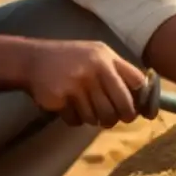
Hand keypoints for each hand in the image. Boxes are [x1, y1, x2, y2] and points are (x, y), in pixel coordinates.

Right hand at [26, 40, 146, 127]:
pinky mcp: (61, 98)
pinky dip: (75, 119)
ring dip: (93, 118)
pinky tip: (68, 106)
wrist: (32, 59)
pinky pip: (77, 121)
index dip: (141, 100)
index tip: (141, 110)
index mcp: (106, 57)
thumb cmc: (70, 59)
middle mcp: (95, 68)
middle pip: (122, 107)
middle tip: (113, 119)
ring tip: (84, 106)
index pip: (137, 82)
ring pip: (99, 118)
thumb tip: (143, 99)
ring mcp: (78, 83)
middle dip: (121, 117)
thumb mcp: (96, 55)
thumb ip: (118, 71)